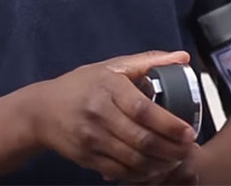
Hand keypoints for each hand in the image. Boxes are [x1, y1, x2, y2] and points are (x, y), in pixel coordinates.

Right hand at [25, 51, 199, 181]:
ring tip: (175, 160)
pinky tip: (153, 168)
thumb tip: (183, 56)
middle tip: (188, 150)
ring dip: (159, 164)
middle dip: (171, 149)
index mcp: (108, 88)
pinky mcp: (86, 157)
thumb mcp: (112, 67)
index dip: (169, 124)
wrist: (41, 111)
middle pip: (141, 139)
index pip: (143, 110)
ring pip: (133, 159)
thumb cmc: (82, 86)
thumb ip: (149, 61)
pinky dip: (140, 174)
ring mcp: (91, 139)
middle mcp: (99, 114)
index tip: (189, 132)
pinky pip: (119, 171)